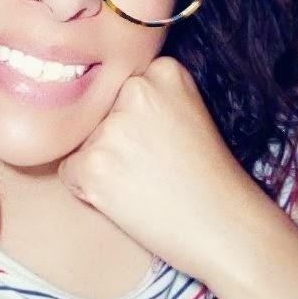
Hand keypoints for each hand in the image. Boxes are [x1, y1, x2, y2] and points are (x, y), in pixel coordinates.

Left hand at [58, 56, 257, 282]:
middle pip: (97, 111)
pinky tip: (126, 198)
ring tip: (143, 183)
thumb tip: (84, 94)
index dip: (134, 119)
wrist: (227, 228)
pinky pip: (71, 171)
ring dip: (102, 165)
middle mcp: (136, 89)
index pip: (120, 86)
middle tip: (153, 165)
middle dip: (114, 139)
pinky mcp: (94, 164)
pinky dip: (89, 190)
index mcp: (162, 70)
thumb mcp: (188, 110)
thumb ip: (149, 94)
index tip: (162, 141)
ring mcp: (114, 127)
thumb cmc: (208, 177)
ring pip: (82, 141)